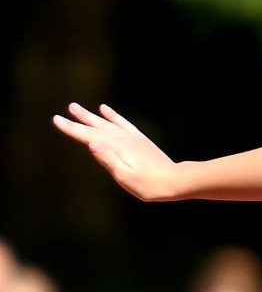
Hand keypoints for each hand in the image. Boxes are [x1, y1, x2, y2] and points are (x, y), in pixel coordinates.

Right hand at [52, 103, 174, 200]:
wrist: (175, 180)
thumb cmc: (149, 184)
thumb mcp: (125, 176)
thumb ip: (108, 159)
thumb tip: (92, 142)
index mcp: (116, 147)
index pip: (88, 136)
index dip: (72, 128)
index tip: (56, 120)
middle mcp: (123, 138)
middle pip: (96, 126)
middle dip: (78, 120)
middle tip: (63, 111)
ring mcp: (132, 137)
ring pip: (106, 122)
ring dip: (91, 115)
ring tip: (76, 107)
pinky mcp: (139, 138)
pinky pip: (122, 122)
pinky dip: (112, 115)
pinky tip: (105, 110)